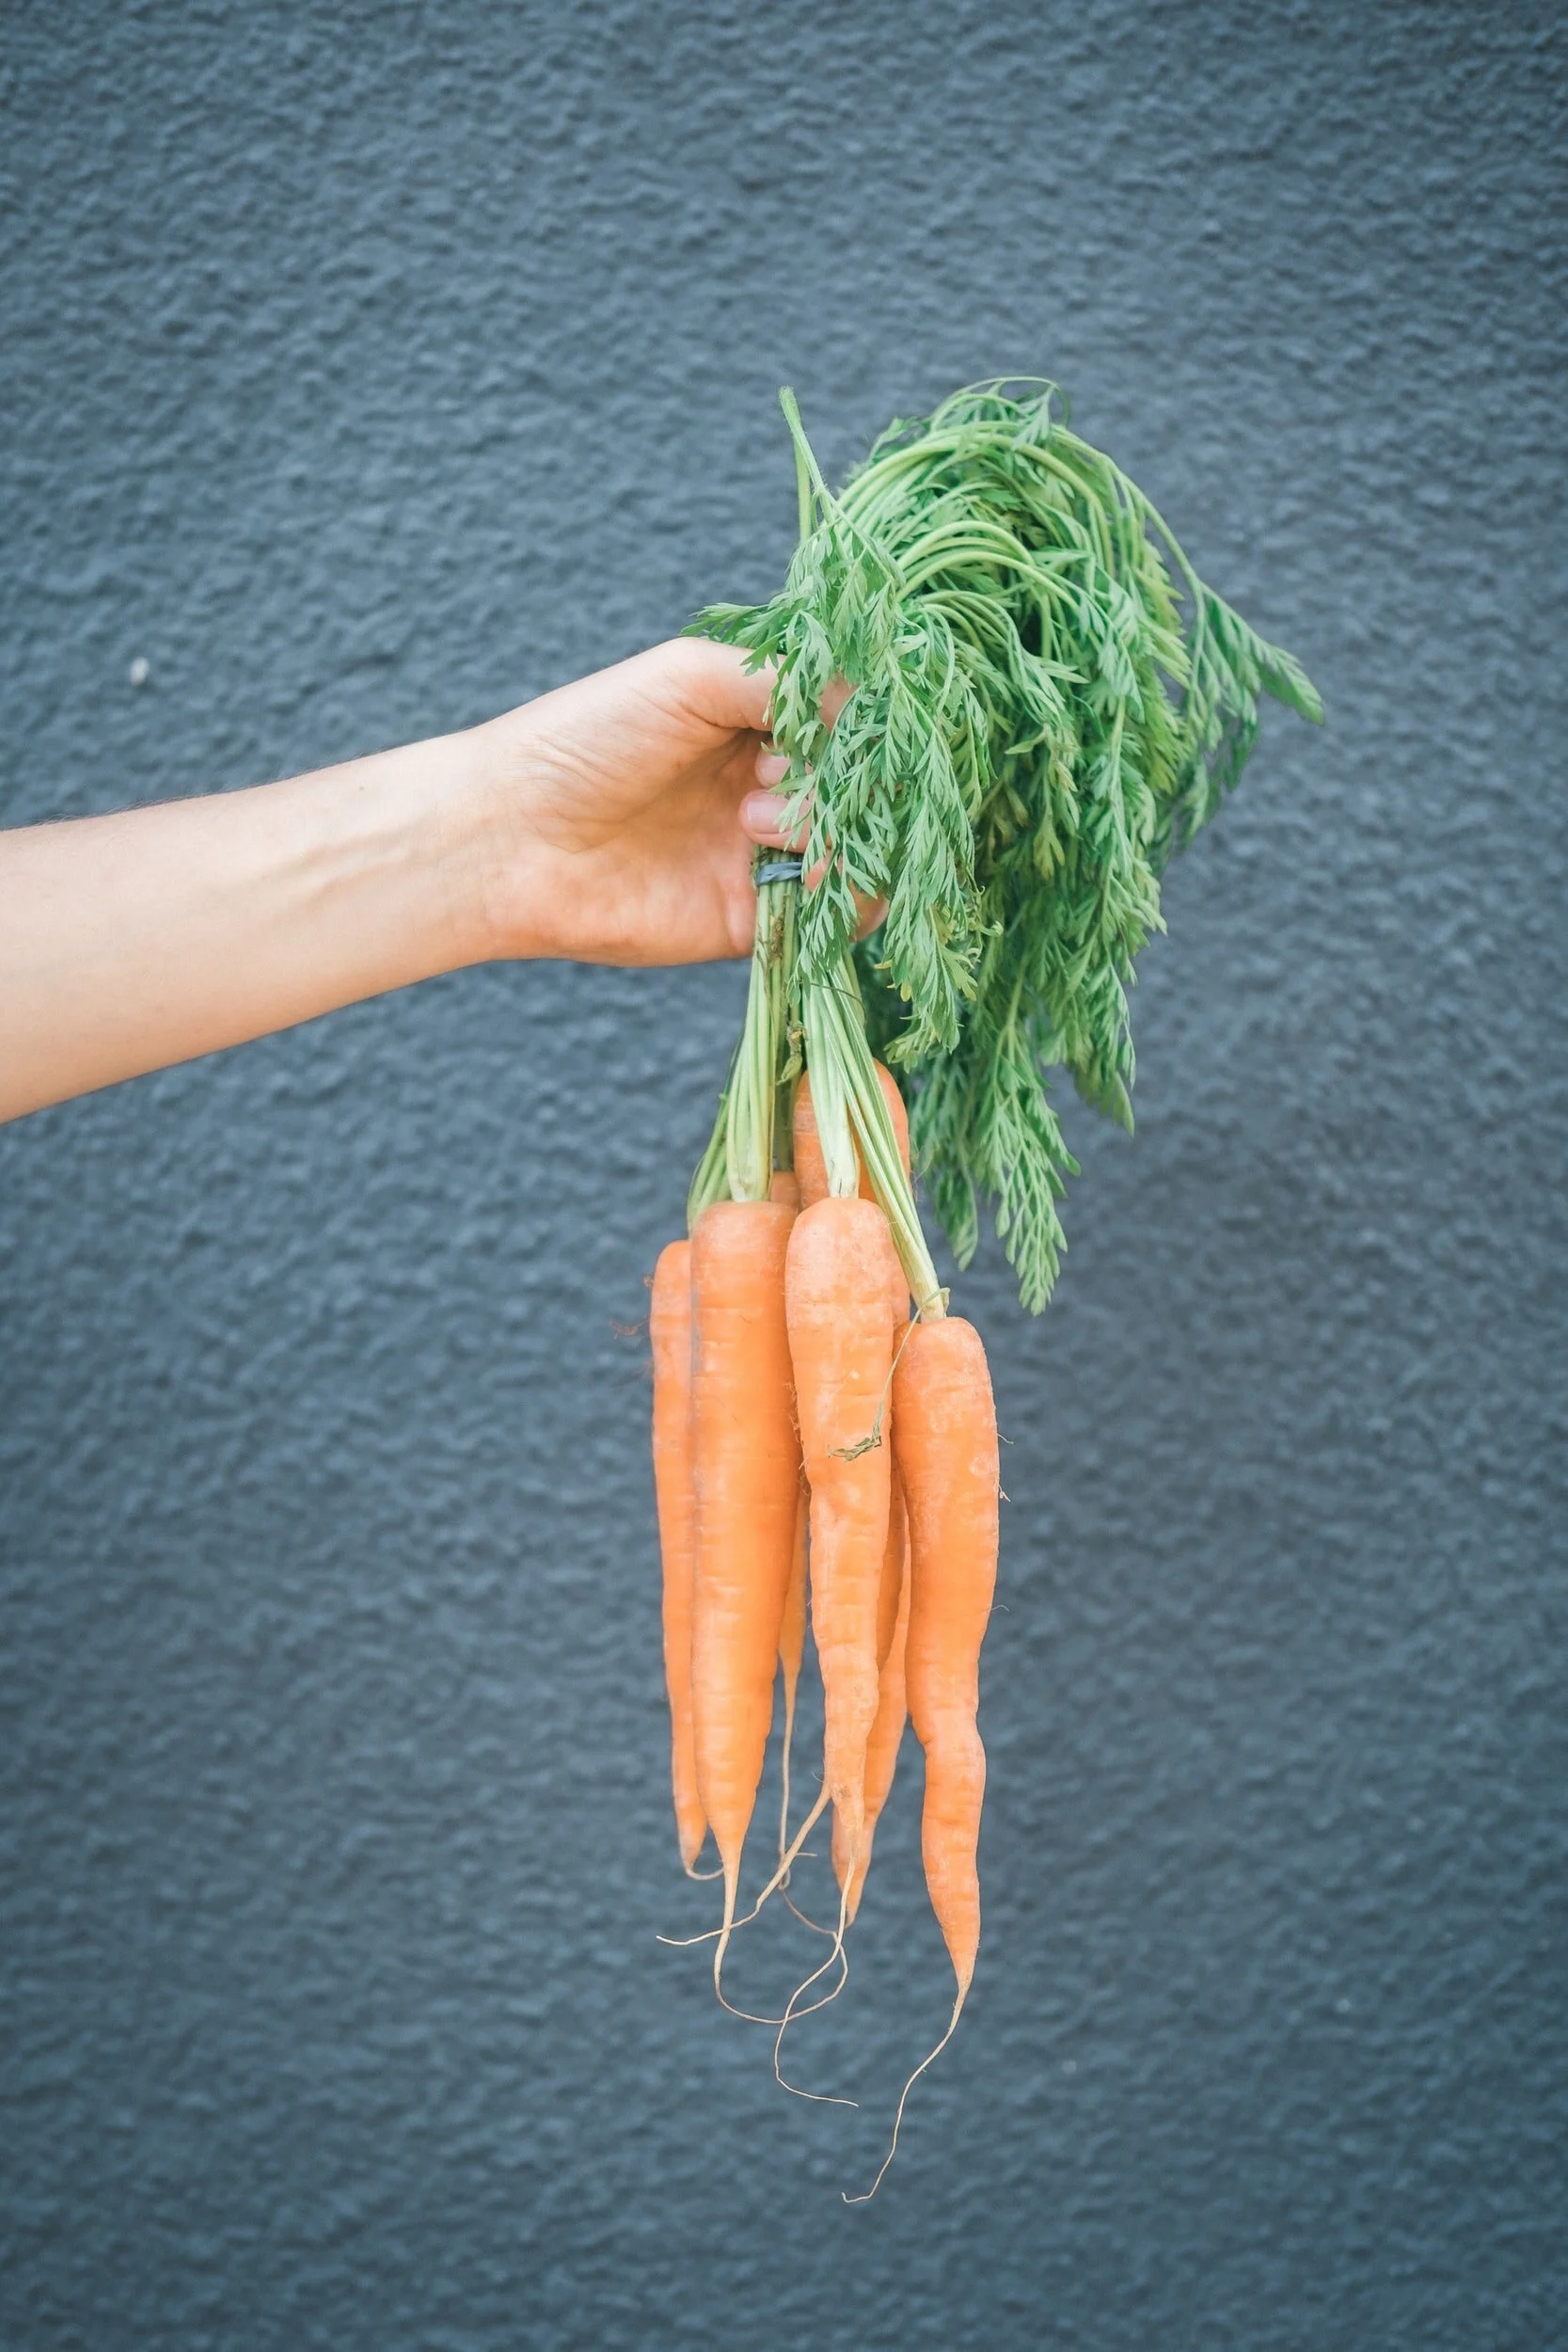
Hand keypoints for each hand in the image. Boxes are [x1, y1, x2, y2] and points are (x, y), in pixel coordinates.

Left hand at [467, 644, 872, 964]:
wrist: (511, 840)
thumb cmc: (586, 739)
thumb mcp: (689, 677)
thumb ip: (784, 679)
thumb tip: (869, 701)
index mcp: (757, 720)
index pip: (853, 721)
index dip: (857, 726)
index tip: (823, 727)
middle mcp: (770, 785)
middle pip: (866, 787)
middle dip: (841, 782)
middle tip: (769, 780)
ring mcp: (765, 853)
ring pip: (863, 850)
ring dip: (835, 833)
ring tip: (757, 823)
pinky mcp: (755, 919)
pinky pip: (836, 915)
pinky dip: (842, 894)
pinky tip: (794, 870)